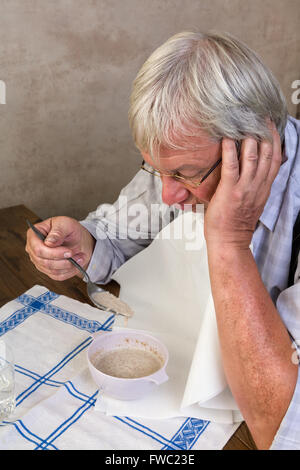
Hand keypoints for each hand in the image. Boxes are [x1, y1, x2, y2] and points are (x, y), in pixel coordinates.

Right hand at [26, 216, 94, 280]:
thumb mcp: (65, 224)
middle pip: (43, 262)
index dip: (53, 253)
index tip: (68, 251)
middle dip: (62, 260)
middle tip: (75, 254)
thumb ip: (58, 231)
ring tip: (79, 257)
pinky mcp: (48, 270)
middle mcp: (33, 249)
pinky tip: (76, 263)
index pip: (37, 249)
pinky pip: (58, 276)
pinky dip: (70, 271)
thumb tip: (49, 242)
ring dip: (68, 265)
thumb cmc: (69, 229)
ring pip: (51, 270)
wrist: (78, 239)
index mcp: (34, 235)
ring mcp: (39, 261)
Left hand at [204, 122, 281, 249]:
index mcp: (264, 187)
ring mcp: (245, 188)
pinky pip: (232, 166)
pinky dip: (230, 150)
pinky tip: (227, 138)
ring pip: (253, 156)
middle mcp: (258, 185)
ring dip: (249, 137)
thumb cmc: (236, 222)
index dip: (275, 139)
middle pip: (268, 153)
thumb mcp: (252, 200)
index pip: (276, 158)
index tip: (271, 124)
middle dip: (265, 131)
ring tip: (244, 121)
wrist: (229, 241)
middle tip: (259, 115)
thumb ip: (255, 184)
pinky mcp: (230, 191)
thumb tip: (254, 169)